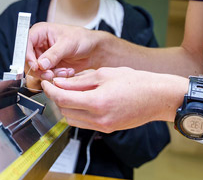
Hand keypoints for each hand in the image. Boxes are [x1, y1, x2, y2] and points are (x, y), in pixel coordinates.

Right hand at [26, 22, 106, 79]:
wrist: (92, 50)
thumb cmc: (82, 39)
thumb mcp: (68, 43)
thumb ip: (54, 54)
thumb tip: (41, 64)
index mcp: (40, 32)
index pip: (25, 44)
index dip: (27, 56)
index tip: (36, 66)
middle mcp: (38, 44)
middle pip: (28, 61)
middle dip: (40, 70)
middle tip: (51, 73)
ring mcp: (42, 56)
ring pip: (36, 71)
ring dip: (50, 74)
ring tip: (64, 71)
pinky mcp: (48, 67)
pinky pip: (45, 76)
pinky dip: (56, 77)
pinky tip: (66, 72)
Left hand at [41, 67, 185, 132]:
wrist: (157, 97)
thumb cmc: (136, 82)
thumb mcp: (104, 74)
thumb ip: (79, 80)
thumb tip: (59, 83)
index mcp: (97, 102)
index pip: (63, 99)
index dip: (50, 90)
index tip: (46, 82)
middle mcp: (98, 118)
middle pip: (65, 110)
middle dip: (57, 97)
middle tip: (56, 84)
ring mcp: (103, 126)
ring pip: (72, 119)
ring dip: (66, 106)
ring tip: (69, 91)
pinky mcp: (107, 129)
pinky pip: (84, 123)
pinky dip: (77, 112)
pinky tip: (81, 100)